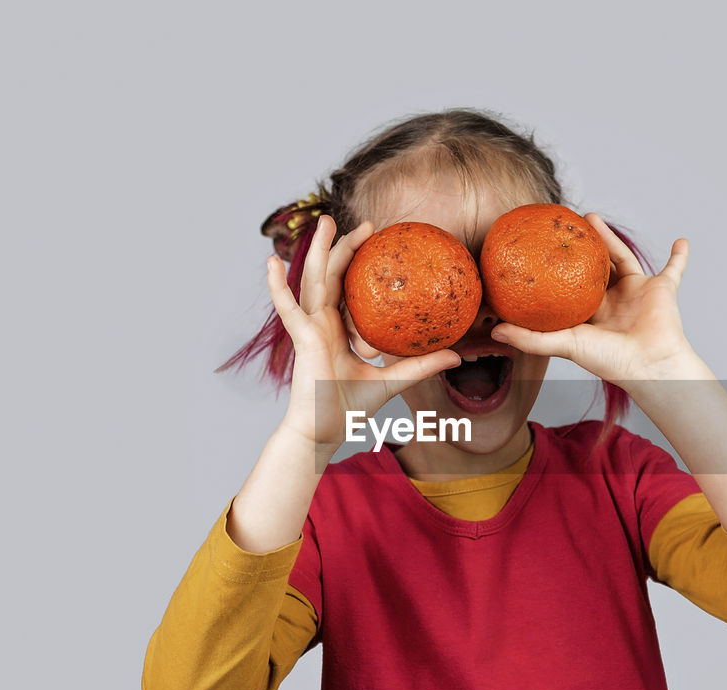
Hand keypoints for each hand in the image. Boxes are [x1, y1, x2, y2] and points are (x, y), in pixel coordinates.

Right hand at [266, 215, 460, 450]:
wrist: (325, 430)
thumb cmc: (350, 407)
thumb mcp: (393, 381)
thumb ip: (420, 366)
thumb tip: (456, 355)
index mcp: (341, 328)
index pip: (352, 289)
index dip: (364, 266)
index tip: (382, 244)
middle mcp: (324, 322)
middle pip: (333, 274)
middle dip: (345, 245)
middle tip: (366, 222)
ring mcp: (311, 326)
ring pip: (314, 279)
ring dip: (317, 249)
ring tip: (325, 221)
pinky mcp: (302, 337)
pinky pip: (287, 307)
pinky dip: (277, 285)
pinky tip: (270, 262)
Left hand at [488, 213, 697, 384]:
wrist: (649, 365)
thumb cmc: (609, 360)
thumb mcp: (564, 344)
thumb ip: (530, 338)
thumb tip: (494, 330)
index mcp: (590, 314)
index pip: (567, 286)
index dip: (553, 270)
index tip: (535, 250)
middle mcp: (612, 302)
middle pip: (592, 267)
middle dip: (578, 248)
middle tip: (561, 226)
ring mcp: (637, 294)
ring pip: (622, 258)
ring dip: (611, 238)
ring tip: (592, 217)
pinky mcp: (661, 290)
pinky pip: (674, 269)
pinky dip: (680, 257)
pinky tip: (682, 241)